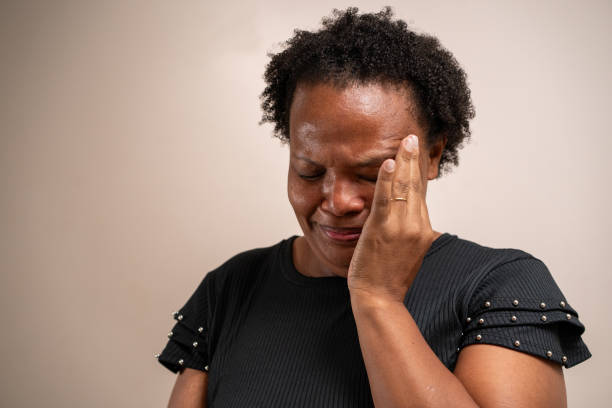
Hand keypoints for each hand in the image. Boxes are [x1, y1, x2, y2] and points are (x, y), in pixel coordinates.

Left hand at [347, 134, 436, 303]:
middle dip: (414, 160)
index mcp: (422, 230)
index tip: (417, 153)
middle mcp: (416, 226)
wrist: (379, 298)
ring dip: (404, 162)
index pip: (421, 194)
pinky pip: (386, 199)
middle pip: (416, 186)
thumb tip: (407, 214)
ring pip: (404, 188)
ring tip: (406, 141)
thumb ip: (408, 230)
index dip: (419, 172)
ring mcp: (401, 228)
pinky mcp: (383, 230)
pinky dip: (387, 180)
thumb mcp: (407, 251)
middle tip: (413, 138)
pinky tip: (389, 162)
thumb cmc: (389, 277)